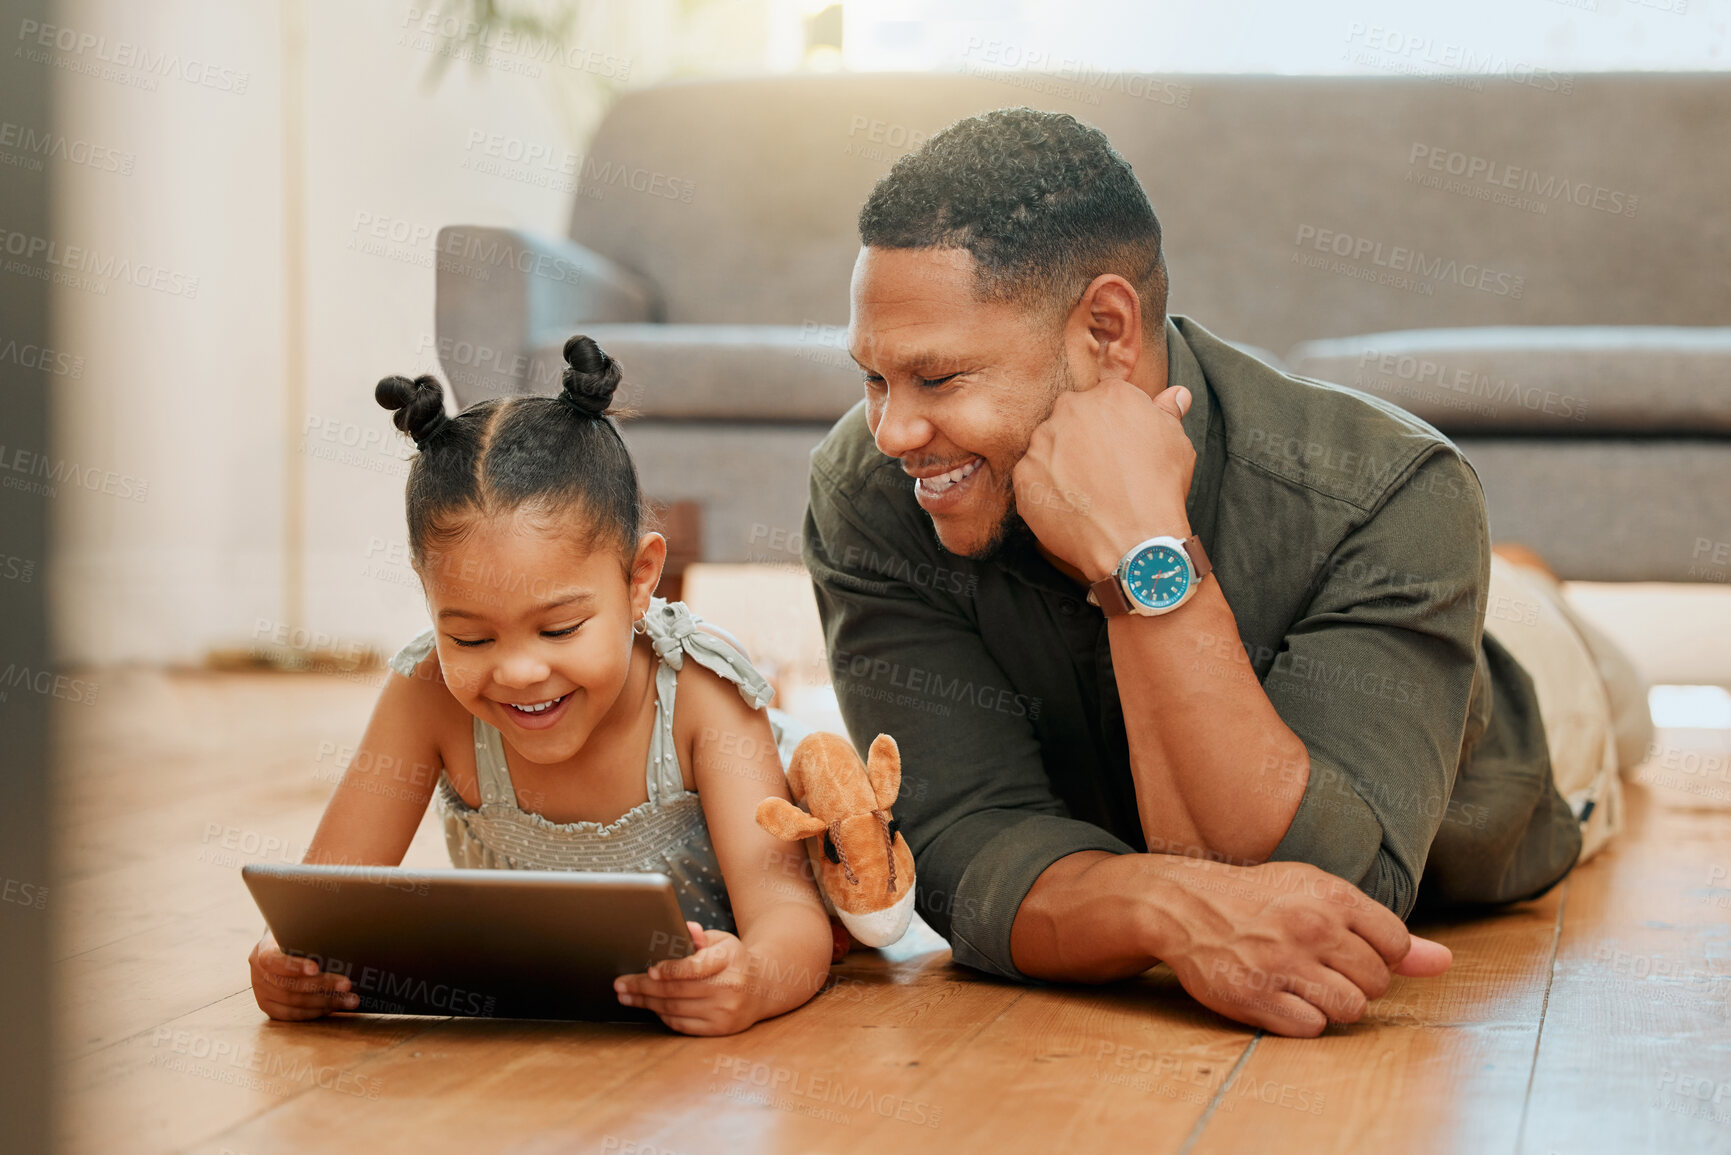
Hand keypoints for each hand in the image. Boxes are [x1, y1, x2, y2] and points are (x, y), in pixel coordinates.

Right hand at [248, 928, 358, 1020]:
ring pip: (293, 1003)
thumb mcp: (300, 932)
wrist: (282, 946)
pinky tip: (333, 1008)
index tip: (316, 967)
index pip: (274, 961)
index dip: (294, 966)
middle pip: (289, 985)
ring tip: (350, 1000)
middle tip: (347, 985)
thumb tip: (342, 947)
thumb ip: (310, 940)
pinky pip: (292, 1015)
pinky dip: (314, 1012)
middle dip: (322, 985)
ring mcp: (261, 992)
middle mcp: (258, 973)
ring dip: (325, 1002)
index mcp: (262, 951)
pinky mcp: (268, 1007)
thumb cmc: (299, 937)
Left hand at [614, 922, 758, 1035]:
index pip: (696, 966)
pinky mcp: (720, 1029)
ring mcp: (725, 1012)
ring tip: (627, 996)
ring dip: (646, 1003)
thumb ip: (699, 936)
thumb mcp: (721, 940)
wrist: (761, 988)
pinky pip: (682, 1024)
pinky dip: (662, 1015)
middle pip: (677, 990)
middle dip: (643, 987)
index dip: (671, 969)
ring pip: (675, 1008)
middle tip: (620, 984)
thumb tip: (684, 928)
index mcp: (729, 960)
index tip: (649, 969)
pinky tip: (650, 1006)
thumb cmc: (732, 960)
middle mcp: (730, 987)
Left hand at [1012, 377, 1195, 579]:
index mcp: (1109, 395)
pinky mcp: (1025, 474)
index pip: (1103, 399)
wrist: (1134, 540)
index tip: (1117, 447)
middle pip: (1071, 417)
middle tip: (1101, 470)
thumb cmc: (1159, 490)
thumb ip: (1168, 413)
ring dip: (1062, 462)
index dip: (1112, 426)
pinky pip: (1032, 477)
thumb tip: (1176, 395)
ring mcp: (1043, 443)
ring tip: (1086, 492)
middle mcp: (1071, 410)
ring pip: (1048, 446)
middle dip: (1082, 438)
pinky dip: (1047, 489)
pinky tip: (1071, 505)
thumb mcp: (1176, 444)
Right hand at [1153, 859, 1451, 1036]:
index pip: (1397, 946)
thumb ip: (1383, 930)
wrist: (1185, 905)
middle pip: (1377, 982)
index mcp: (1331, 896)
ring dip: (1333, 1004)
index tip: (1349, 948)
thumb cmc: (1260, 898)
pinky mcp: (1254, 996)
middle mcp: (1311, 928)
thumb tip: (1445, 962)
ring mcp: (1282, 964)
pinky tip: (1281, 996)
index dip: (1379, 954)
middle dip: (1357, 981)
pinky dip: (1301, 1019)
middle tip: (1320, 966)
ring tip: (1304, 983)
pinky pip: (1311, 1028)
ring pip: (1351, 1009)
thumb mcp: (1319, 895)